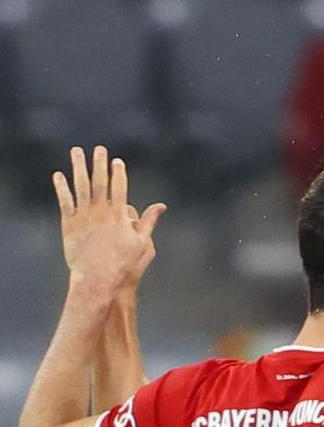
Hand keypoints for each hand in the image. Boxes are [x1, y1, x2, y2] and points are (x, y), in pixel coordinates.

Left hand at [53, 146, 164, 298]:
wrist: (98, 277)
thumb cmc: (123, 263)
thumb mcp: (142, 242)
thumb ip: (149, 221)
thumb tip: (161, 206)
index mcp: (119, 215)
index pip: (119, 187)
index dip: (118, 172)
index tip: (117, 161)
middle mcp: (100, 211)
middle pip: (100, 181)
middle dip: (100, 163)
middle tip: (99, 149)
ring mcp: (83, 216)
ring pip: (80, 186)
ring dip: (78, 167)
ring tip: (76, 152)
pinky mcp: (69, 223)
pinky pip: (65, 200)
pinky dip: (61, 187)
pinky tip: (59, 175)